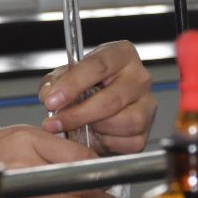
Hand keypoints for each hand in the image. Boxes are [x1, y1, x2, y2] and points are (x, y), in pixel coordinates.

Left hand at [38, 40, 157, 155]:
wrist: (100, 107)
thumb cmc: (87, 86)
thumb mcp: (66, 76)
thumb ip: (54, 82)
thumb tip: (49, 95)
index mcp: (121, 54)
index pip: (98, 66)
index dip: (72, 84)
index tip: (52, 100)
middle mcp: (139, 77)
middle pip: (111, 99)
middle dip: (77, 114)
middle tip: (55, 122)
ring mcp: (147, 104)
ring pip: (125, 122)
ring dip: (95, 129)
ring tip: (79, 127)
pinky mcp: (146, 130)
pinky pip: (129, 142)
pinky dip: (108, 143)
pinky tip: (95, 136)